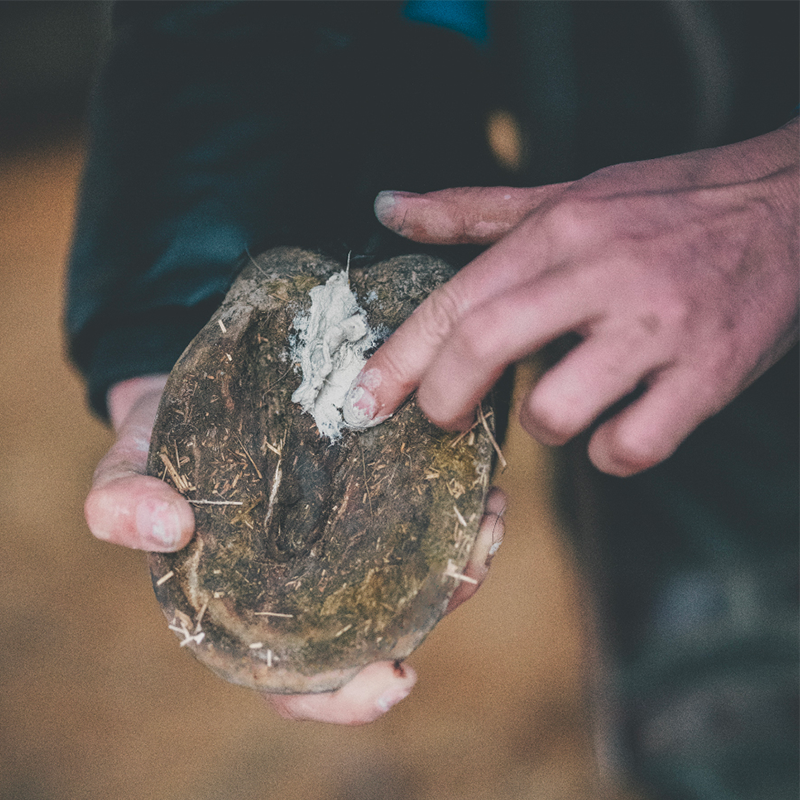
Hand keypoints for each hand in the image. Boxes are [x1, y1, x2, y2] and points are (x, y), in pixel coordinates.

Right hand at [85, 375, 504, 723]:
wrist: (199, 384)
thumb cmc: (164, 439)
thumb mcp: (130, 464)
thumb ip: (120, 500)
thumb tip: (165, 528)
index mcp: (252, 606)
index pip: (300, 681)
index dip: (346, 696)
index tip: (395, 679)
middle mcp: (311, 582)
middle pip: (379, 629)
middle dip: (433, 615)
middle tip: (468, 574)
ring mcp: (349, 539)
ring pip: (419, 578)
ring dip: (461, 559)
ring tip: (487, 518)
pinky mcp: (374, 493)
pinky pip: (427, 519)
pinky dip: (458, 511)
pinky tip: (480, 483)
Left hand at [346, 119, 799, 475]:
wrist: (790, 206)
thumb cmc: (665, 206)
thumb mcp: (567, 196)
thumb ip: (472, 211)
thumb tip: (389, 209)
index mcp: (560, 231)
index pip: (456, 301)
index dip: (398, 358)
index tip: (363, 401)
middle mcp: (602, 275)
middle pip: (486, 346)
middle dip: (444, 400)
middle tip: (443, 420)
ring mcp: (657, 328)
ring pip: (558, 409)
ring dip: (544, 425)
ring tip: (561, 406)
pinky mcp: (707, 375)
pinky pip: (633, 446)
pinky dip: (612, 453)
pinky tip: (618, 427)